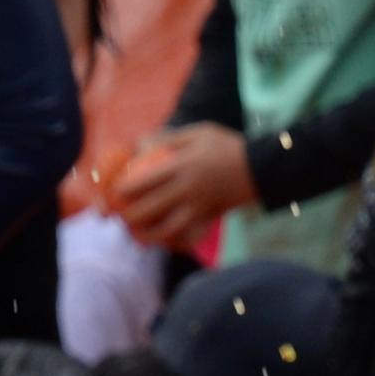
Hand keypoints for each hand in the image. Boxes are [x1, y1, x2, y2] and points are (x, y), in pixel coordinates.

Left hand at [110, 125, 255, 250]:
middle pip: (151, 208)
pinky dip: (177, 243)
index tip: (113, 192)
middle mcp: (187, 189)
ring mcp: (199, 207)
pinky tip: (167, 243)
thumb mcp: (198, 132)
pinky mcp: (210, 219)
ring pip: (168, 229)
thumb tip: (139, 144)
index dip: (124, 189)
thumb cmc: (227, 146)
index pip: (144, 180)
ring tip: (137, 237)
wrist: (261, 168)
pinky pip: (190, 237)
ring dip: (149, 236)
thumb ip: (167, 138)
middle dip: (130, 217)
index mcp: (181, 166)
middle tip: (118, 218)